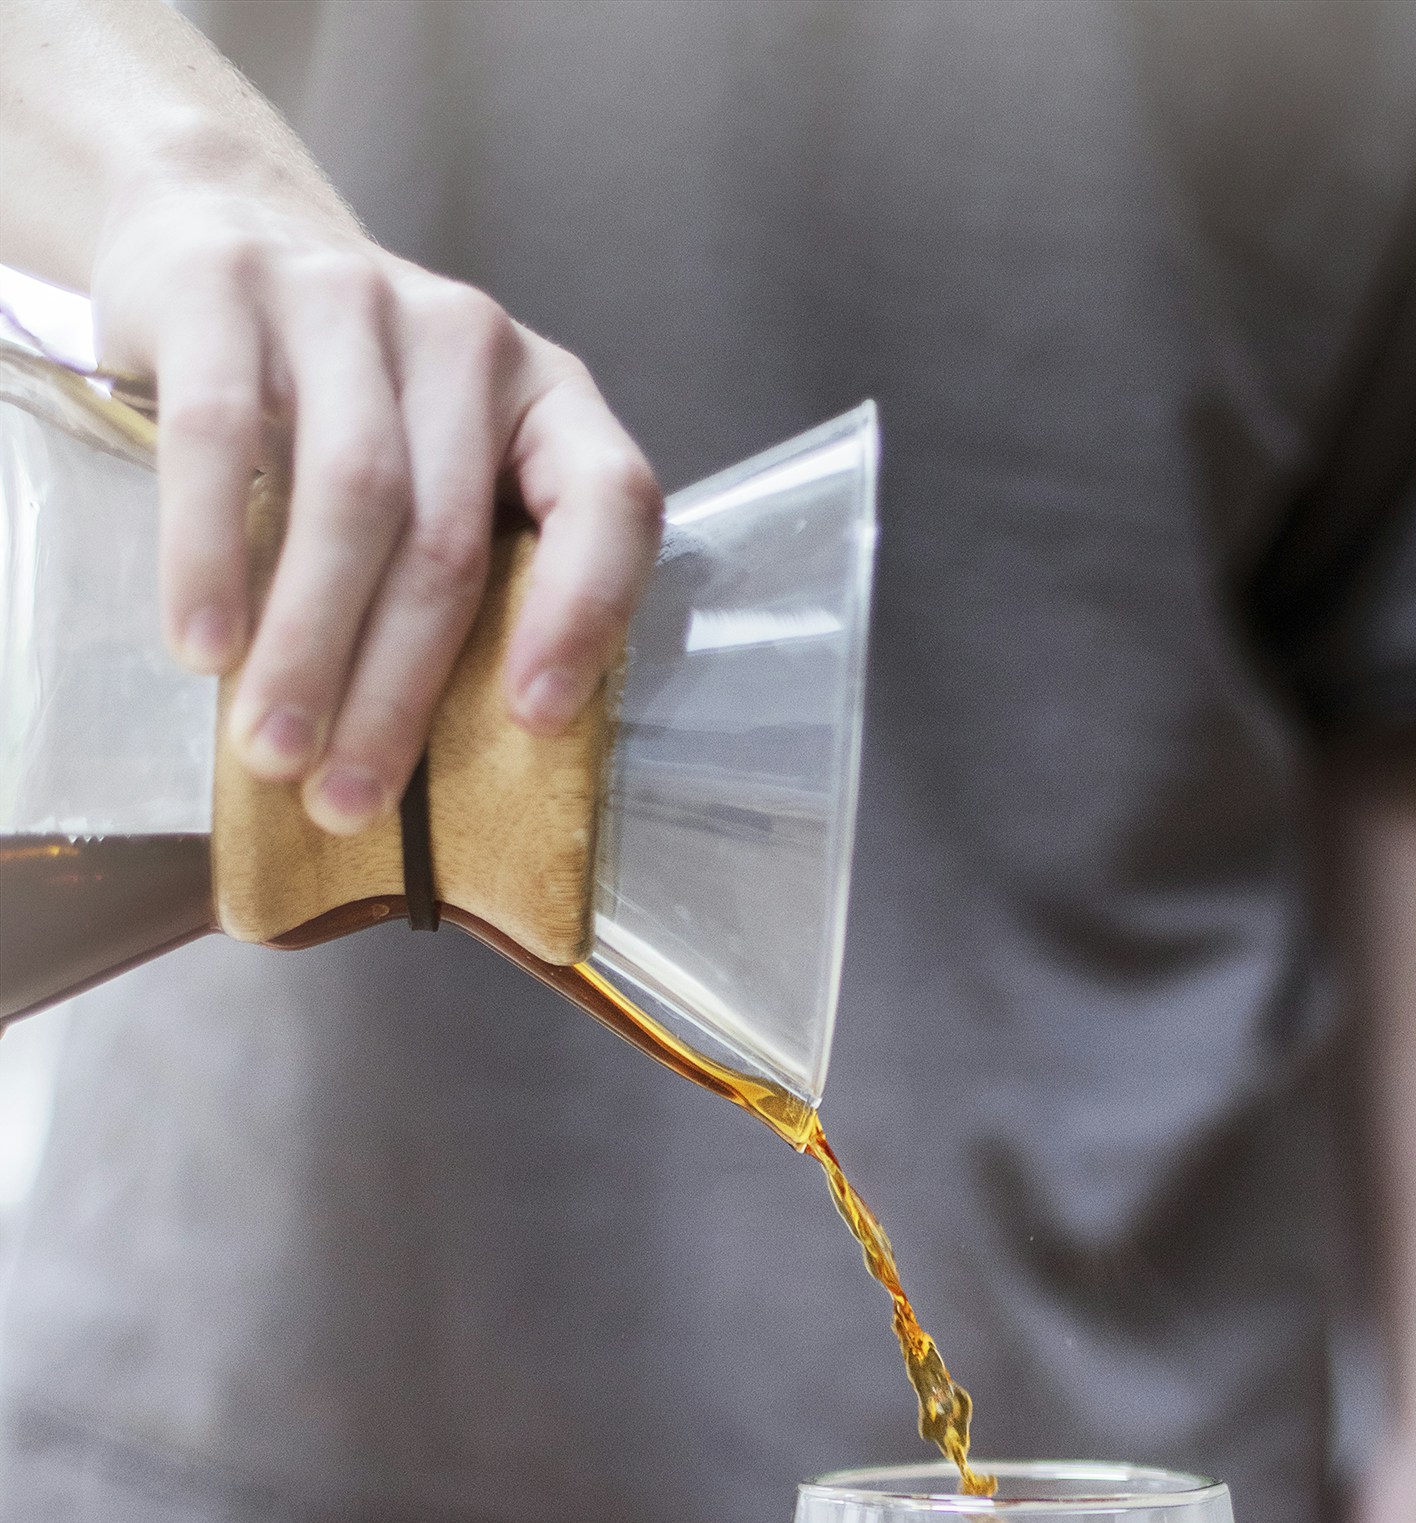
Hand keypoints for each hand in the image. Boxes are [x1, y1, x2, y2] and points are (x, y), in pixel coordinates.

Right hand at [91, 133, 662, 835]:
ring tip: (271, 751)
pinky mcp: (226, 292)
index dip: (582, 616)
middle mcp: (465, 339)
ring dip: (309, 647)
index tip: (533, 722)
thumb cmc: (350, 401)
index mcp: (549, 397)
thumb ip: (469, 569)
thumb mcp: (443, 464)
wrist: (220, 224)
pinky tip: (202, 645)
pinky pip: (222, 438)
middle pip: (448, 539)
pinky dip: (208, 554)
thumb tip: (453, 772)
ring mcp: (347, 301)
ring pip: (350, 500)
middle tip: (345, 801)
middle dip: (395, 690)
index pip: (609, 501)